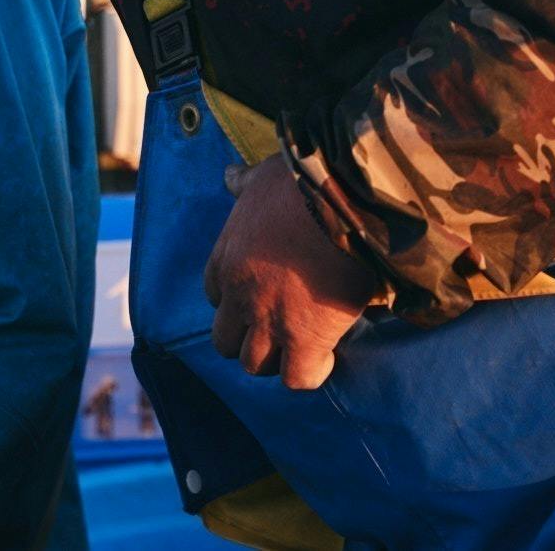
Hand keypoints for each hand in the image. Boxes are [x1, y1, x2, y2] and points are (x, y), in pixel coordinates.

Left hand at [203, 155, 383, 390]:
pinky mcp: (306, 339)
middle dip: (250, 338)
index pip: (214, 294)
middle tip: (281, 326)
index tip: (260, 294)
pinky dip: (309, 373)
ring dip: (277, 359)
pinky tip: (327, 353)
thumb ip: (244, 182)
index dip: (235, 299)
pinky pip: (297, 378)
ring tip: (302, 344)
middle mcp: (240, 293)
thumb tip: (230, 175)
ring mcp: (270, 319)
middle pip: (225, 340)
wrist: (339, 198)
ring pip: (255, 364)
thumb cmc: (302, 182)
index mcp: (226, 256)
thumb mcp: (262, 176)